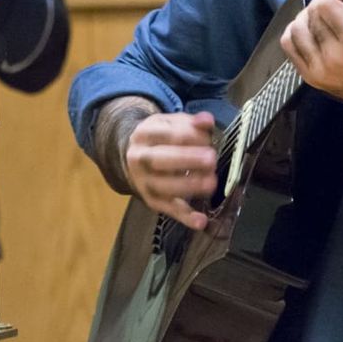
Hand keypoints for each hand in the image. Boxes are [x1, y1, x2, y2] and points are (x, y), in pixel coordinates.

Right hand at [124, 111, 217, 230]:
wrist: (131, 154)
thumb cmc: (159, 138)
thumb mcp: (171, 123)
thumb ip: (190, 122)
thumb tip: (206, 121)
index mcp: (145, 134)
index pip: (169, 134)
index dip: (191, 136)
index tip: (209, 138)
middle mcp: (140, 158)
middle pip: (161, 160)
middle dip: (188, 159)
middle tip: (211, 159)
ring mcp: (144, 182)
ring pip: (164, 187)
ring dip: (189, 186)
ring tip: (212, 183)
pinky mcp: (151, 201)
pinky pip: (169, 210)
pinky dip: (185, 217)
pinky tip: (201, 221)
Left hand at [280, 0, 342, 138]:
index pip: (326, 2)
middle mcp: (334, 57)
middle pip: (311, 13)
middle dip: (324, 1)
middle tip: (341, 5)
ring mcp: (319, 70)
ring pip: (295, 28)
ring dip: (308, 16)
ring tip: (325, 17)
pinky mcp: (310, 78)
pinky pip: (289, 46)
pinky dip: (296, 32)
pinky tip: (312, 30)